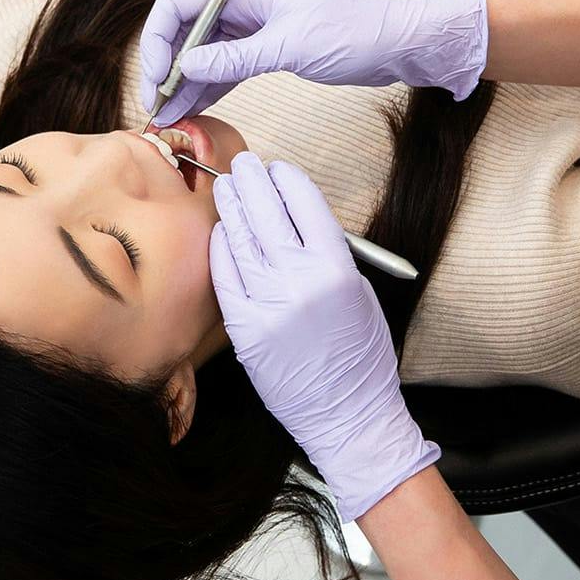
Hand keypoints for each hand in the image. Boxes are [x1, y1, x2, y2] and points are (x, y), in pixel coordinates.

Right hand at [138, 0, 486, 125]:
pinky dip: (207, 90)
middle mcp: (241, 7)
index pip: (178, 4)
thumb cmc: (352, 33)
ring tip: (168, 119)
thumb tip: (186, 67)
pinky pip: (225, 70)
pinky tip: (193, 111)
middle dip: (166, 67)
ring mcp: (252, 31)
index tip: (159, 76)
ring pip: (202, 56)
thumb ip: (235, 58)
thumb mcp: (289, 47)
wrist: (396, 44)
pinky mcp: (266, 53)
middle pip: (184, 32)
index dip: (158, 40)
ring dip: (184, 85)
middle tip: (157, 106)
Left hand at [209, 152, 438, 520]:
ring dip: (232, 208)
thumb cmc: (360, 353)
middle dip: (253, 182)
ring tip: (226, 187)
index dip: (287, 179)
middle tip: (244, 165)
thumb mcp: (358, 292)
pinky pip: (226, 277)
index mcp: (337, 268)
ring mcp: (268, 306)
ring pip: (241, 241)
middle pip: (268, 213)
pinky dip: (221, 250)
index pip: (305, 204)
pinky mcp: (245, 330)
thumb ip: (327, 253)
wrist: (348, 414)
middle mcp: (300, 282)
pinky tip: (220, 233)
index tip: (278, 169)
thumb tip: (293, 215)